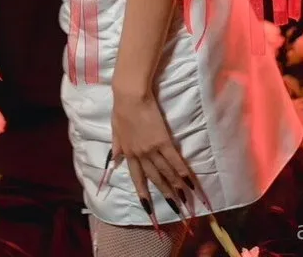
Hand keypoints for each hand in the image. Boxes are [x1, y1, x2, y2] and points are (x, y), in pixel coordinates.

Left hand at [110, 89, 195, 218]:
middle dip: (166, 194)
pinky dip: (182, 171)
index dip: (143, 194)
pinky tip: (189, 182)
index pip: (137, 178)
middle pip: (155, 178)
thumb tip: (113, 162)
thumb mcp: (115, 130)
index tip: (148, 208)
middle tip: (176, 208)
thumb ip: (116, 147)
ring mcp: (152, 148)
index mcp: (128, 153)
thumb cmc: (121, 109)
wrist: (130, 95)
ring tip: (185, 199)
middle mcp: (140, 154)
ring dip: (176, 186)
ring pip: (166, 172)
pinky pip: (174, 159)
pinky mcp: (163, 140)